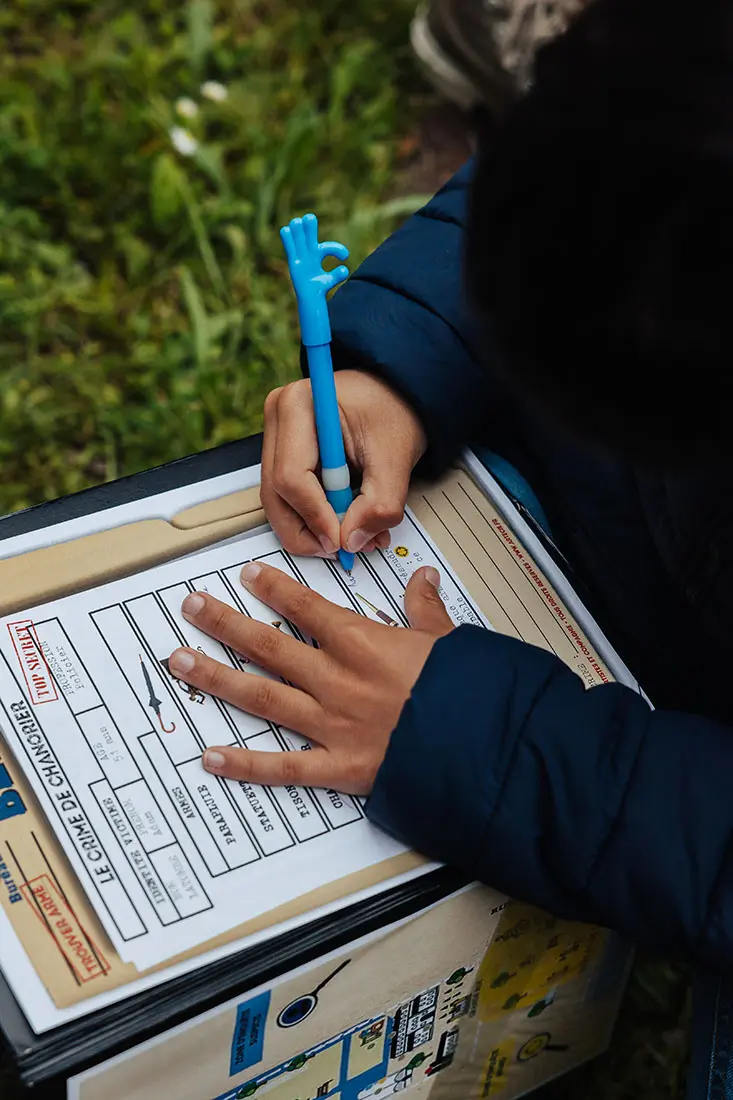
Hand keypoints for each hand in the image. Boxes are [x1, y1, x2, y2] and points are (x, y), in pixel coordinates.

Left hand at [167, 561, 452, 794]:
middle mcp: (337, 680)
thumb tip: (421, 578)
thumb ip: (424, 608)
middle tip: (192, 608)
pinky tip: (211, 757)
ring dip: (217, 677)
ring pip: (261, 696)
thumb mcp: (447, 639)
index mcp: (363, 644)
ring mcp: (331, 724)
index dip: (274, 589)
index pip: (306, 608)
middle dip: (225, 624)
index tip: (248, 576)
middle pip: (268, 646)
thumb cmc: (466, 692)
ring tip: (181, 662)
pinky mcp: (337, 767)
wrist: (480, 744)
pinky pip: (283, 767)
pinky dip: (245, 765)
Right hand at [262, 370, 426, 558]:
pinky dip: (312, 518)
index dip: (315, 517)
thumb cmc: (393, 409)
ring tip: (349, 538)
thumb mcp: (396, 456)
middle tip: (340, 549)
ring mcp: (276, 435)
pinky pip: (287, 496)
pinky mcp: (283, 453)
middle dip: (306, 531)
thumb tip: (352, 541)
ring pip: (277, 501)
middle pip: (274, 494)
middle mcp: (278, 417)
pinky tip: (341, 523)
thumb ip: (380, 503)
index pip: (291, 477)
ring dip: (310, 529)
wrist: (396, 392)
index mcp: (299, 405)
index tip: (342, 541)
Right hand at [281, 213, 349, 313]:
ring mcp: (301, 257)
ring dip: (298, 233)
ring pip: (299, 242)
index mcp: (319, 254)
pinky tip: (285, 230)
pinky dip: (287, 240)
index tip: (346, 256)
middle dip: (309, 228)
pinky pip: (290, 250)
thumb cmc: (320, 287)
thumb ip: (337, 275)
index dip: (337, 250)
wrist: (309, 297)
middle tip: (310, 217)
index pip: (328, 247)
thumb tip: (344, 269)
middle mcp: (309, 253)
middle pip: (309, 238)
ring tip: (296, 221)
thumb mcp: (330, 280)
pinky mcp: (294, 263)